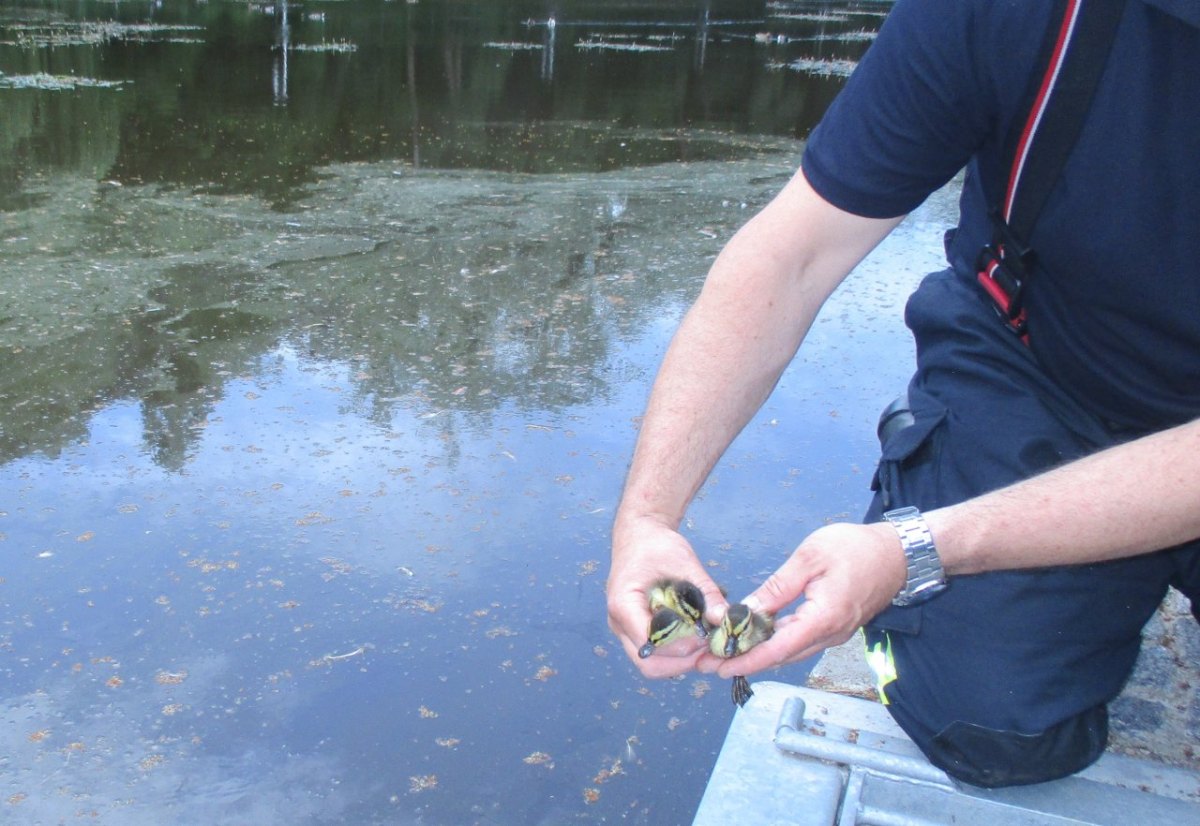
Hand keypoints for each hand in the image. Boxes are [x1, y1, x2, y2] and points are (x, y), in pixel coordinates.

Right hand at [607, 516, 728, 677]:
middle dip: (683, 662)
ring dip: (680, 662)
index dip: (680, 644)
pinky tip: (696, 641)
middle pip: (648, 664)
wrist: (638, 536)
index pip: (650, 642)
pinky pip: (653, 655)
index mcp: (624, 604)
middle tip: (709, 648)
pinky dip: (675, 655)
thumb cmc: (658, 546)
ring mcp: (623, 631)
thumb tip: (725, 619)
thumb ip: (707, 592)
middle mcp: (618, 623)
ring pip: (650, 665)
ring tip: (706, 647)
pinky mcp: (633, 632)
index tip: (705, 635)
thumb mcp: (686, 563)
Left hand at [705, 521, 905, 679]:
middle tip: (708, 662)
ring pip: (790, 651)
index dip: (746, 660)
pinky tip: (755, 637)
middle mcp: (829, 634)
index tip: (720, 666)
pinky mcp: (835, 627)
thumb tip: (748, 610)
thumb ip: (778, 587)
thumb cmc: (857, 549)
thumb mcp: (810, 558)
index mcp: (822, 619)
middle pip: (781, 656)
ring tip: (724, 653)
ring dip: (758, 654)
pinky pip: (800, 641)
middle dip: (744, 661)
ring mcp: (834, 633)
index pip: (777, 649)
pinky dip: (775, 643)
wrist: (899, 554)